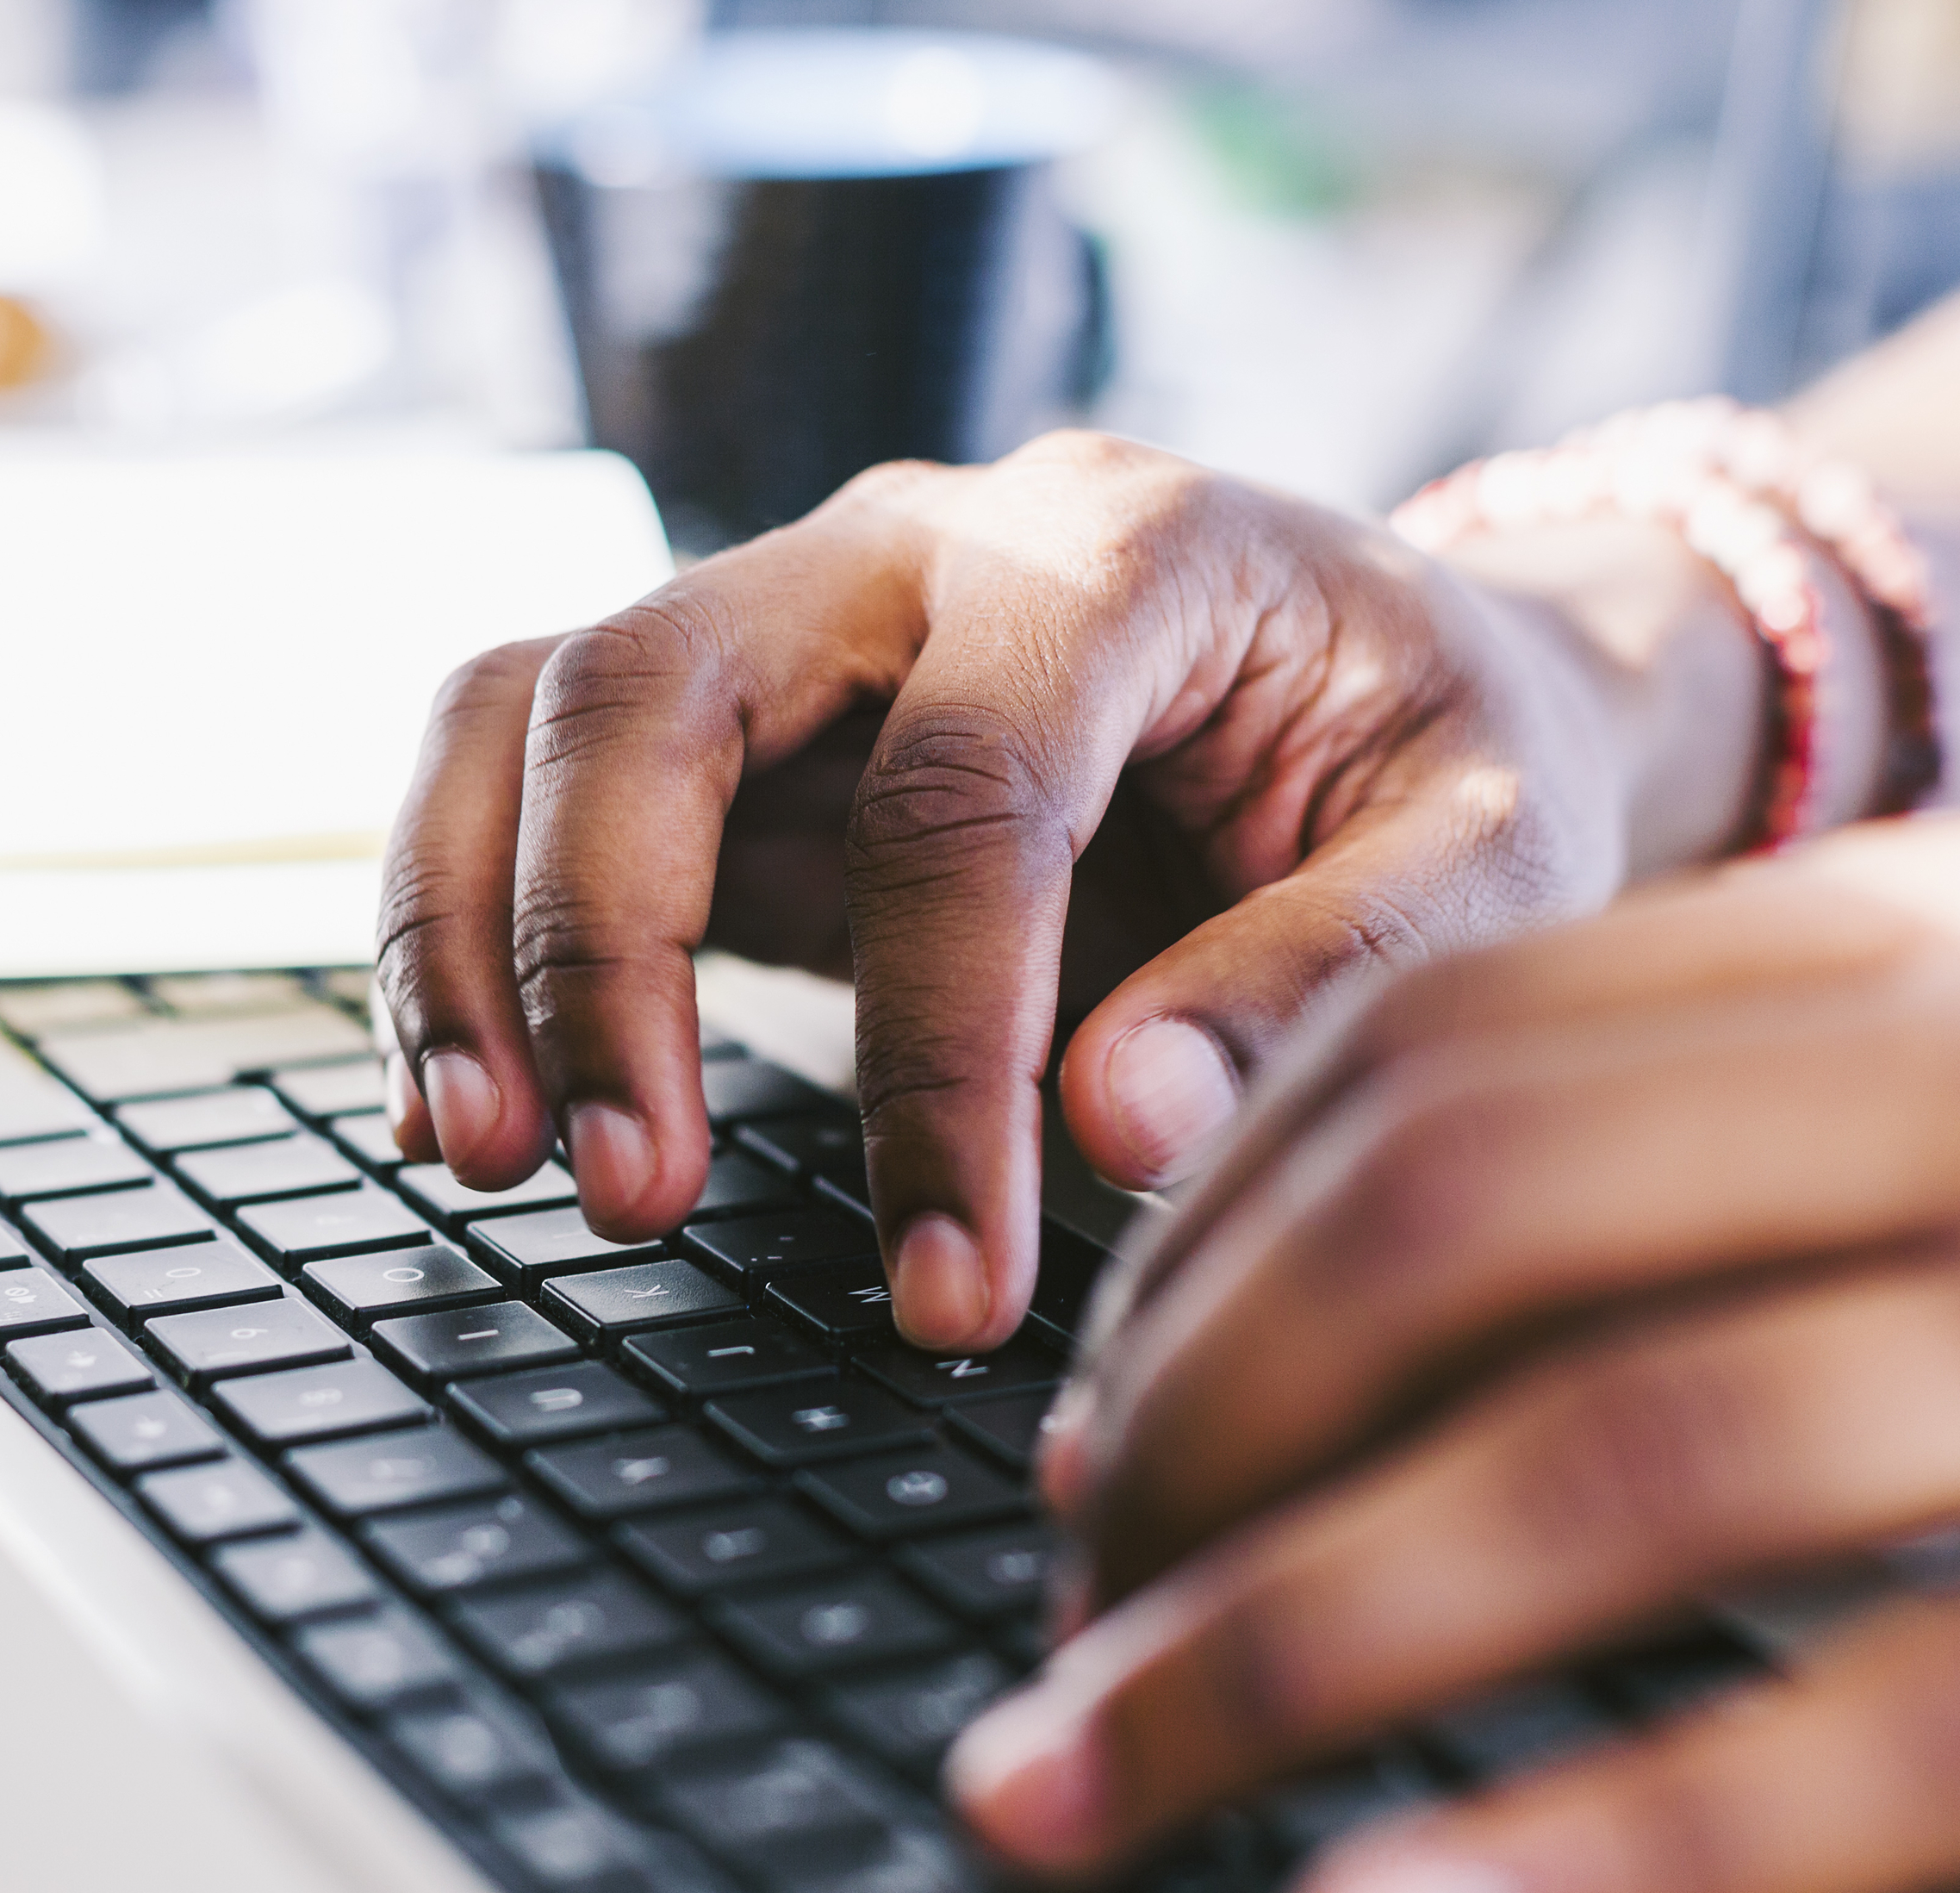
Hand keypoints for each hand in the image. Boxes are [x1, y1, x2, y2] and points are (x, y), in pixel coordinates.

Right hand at [375, 432, 1759, 1348]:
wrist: (1406, 678)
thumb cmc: (1450, 762)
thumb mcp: (1496, 854)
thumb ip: (1328, 980)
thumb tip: (1115, 1131)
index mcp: (1122, 551)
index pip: (961, 793)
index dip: (937, 1053)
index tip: (954, 1279)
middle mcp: (916, 547)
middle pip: (652, 686)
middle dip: (600, 955)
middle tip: (632, 1198)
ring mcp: (798, 618)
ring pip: (532, 711)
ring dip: (475, 938)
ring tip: (492, 1161)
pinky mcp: (738, 727)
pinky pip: (524, 780)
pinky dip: (463, 933)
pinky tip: (478, 1112)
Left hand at [951, 813, 1959, 1892]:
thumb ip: (1755, 1121)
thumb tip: (1327, 1266)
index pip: (1455, 1048)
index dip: (1209, 1255)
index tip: (1088, 1433)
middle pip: (1471, 1225)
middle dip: (1190, 1438)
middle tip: (1054, 1623)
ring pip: (1621, 1465)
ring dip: (1290, 1651)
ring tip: (1077, 1795)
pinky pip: (1901, 1732)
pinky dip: (1609, 1852)